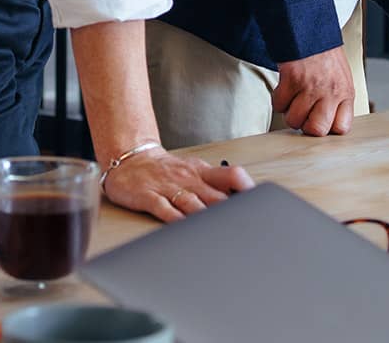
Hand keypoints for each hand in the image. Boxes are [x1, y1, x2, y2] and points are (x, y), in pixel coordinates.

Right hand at [102, 149, 253, 222]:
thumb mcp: (193, 170)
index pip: (231, 175)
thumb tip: (241, 198)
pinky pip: (163, 208)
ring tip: (219, 229)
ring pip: (192, 202)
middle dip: (229, 210)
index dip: (246, 189)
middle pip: (215, 194)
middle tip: (243, 226)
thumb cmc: (165, 169)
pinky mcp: (148, 196)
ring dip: (206, 215)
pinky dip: (174, 217)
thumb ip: (214, 183)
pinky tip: (183, 227)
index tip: (258, 204)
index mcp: (202, 171)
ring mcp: (168, 187)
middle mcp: (188, 178)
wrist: (130, 159)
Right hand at [273, 46, 353, 135]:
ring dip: (289, 112)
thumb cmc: (325, 56)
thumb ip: (338, 101)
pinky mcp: (291, 79)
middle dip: (306, 126)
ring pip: (293, 120)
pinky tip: (286, 87)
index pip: (342, 127)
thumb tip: (329, 126)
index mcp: (345, 92)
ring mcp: (311, 86)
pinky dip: (278, 99)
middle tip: (304, 114)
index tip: (321, 123)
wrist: (311, 29)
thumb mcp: (342, 78)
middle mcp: (330, 91)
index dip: (328, 129)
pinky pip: (279, 105)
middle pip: (316, 130)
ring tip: (294, 97)